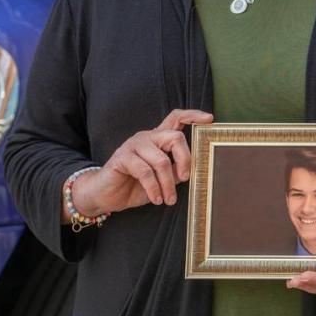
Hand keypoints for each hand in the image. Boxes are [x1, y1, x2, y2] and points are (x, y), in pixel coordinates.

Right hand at [64, 109, 212, 219]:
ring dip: (168, 184)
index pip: (176, 118)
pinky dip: (154, 188)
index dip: (193, 116)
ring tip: (169, 199)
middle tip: (186, 179)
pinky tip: (156, 199)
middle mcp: (147, 136)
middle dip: (185, 160)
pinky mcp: (122, 157)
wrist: (106, 195)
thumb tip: (193, 169)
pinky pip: (145, 171)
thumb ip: (176, 170)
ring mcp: (134, 145)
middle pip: (175, 137)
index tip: (209, 119)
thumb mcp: (162, 179)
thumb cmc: (136, 186)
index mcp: (159, 138)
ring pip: (161, 160)